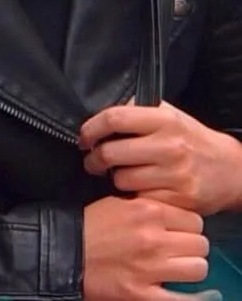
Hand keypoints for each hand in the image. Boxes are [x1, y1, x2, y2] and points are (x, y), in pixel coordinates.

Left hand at [80, 101, 241, 214]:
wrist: (231, 170)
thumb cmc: (193, 140)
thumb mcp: (170, 115)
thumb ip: (139, 110)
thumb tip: (104, 113)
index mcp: (164, 119)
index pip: (114, 118)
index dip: (91, 128)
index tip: (84, 137)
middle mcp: (169, 145)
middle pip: (112, 153)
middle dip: (93, 159)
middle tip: (91, 160)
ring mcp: (175, 175)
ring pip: (122, 179)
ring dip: (113, 178)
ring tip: (116, 174)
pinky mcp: (179, 200)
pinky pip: (140, 198)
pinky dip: (133, 195)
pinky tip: (136, 189)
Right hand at [83, 196, 208, 300]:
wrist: (63, 251)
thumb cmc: (89, 225)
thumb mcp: (118, 203)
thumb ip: (148, 207)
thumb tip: (173, 215)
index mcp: (147, 211)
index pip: (194, 220)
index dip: (189, 227)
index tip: (180, 232)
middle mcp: (154, 238)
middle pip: (200, 244)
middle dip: (192, 248)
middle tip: (180, 251)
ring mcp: (151, 268)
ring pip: (199, 269)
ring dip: (190, 269)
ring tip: (178, 269)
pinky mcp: (145, 295)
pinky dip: (190, 298)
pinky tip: (184, 293)